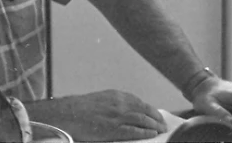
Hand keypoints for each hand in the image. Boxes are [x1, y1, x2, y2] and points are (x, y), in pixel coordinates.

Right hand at [27, 89, 166, 141]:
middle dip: (156, 118)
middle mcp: (120, 103)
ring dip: (154, 126)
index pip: (140, 102)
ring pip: (142, 120)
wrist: (67, 113)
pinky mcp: (113, 129)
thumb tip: (125, 111)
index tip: (157, 115)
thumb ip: (114, 103)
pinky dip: (145, 133)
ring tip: (161, 131)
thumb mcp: (100, 100)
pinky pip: (133, 131)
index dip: (151, 110)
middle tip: (164, 125)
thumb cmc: (80, 108)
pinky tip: (152, 135)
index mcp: (116, 96)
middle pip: (145, 110)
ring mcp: (117, 116)